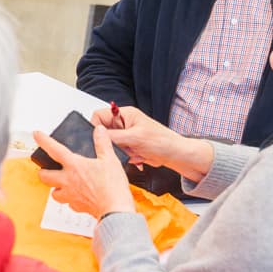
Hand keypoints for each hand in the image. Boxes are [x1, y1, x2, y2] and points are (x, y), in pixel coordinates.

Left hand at [35, 124, 137, 220]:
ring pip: (53, 193)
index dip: (43, 140)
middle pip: (44, 176)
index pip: (54, 149)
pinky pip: (68, 203)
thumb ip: (103, 144)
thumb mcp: (110, 160)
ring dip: (55, 188)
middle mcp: (68, 180)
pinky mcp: (76, 207)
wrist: (115, 209)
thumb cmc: (112, 186)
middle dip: (43, 171)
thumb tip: (99, 131)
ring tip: (60, 184)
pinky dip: (69, 200)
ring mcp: (70, 195)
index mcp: (74, 166)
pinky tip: (76, 197)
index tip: (37, 135)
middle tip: (44, 168)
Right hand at [87, 105, 212, 182]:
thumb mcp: (134, 137)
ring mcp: (126, 135)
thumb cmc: (162, 142)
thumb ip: (113, 136)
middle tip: (124, 147)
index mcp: (125, 114)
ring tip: (136, 152)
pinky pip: (119, 152)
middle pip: (104, 132)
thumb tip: (97, 135)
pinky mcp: (129, 147)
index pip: (99, 116)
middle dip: (113, 143)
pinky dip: (127, 157)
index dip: (96, 127)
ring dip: (122, 151)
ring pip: (111, 144)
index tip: (98, 138)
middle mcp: (124, 123)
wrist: (176, 156)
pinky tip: (139, 157)